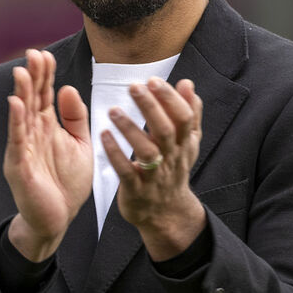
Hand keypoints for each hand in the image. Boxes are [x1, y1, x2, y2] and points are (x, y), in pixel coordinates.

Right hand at [4, 49, 92, 260]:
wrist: (58, 219)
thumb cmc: (67, 183)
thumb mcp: (80, 145)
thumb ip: (75, 118)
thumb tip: (68, 87)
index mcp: (47, 127)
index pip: (44, 94)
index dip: (45, 75)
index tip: (45, 54)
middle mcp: (32, 134)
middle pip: (31, 99)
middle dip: (32, 77)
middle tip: (33, 53)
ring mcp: (23, 149)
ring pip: (21, 116)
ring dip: (21, 94)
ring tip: (22, 72)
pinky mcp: (19, 166)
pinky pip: (17, 141)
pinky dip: (16, 123)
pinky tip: (16, 105)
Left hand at [102, 77, 205, 259]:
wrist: (166, 213)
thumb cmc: (172, 169)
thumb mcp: (186, 143)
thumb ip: (189, 113)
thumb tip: (187, 83)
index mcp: (184, 144)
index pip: (184, 118)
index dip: (170, 99)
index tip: (153, 80)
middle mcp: (172, 158)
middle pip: (166, 131)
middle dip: (151, 107)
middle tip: (134, 86)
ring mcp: (155, 176)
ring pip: (147, 152)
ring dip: (130, 129)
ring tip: (114, 110)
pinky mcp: (136, 191)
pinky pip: (126, 172)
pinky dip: (116, 154)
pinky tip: (103, 136)